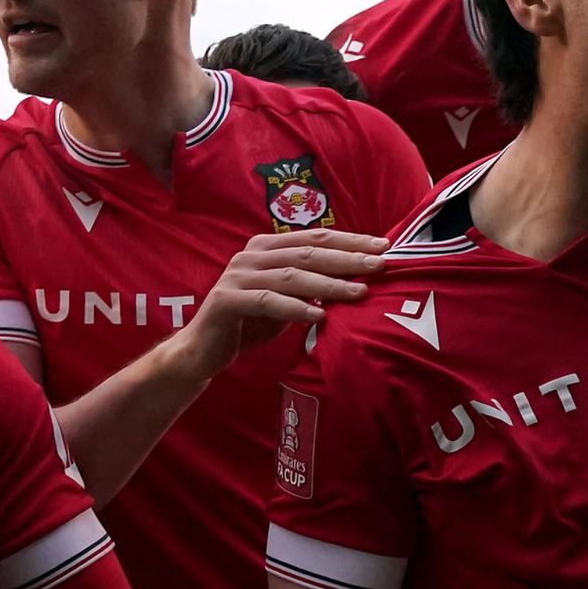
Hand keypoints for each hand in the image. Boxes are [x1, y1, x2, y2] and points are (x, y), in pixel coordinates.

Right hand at [169, 229, 386, 380]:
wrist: (203, 350)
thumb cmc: (249, 322)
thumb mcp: (285, 299)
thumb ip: (311, 286)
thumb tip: (358, 280)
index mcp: (266, 248)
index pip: (315, 238)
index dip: (350, 241)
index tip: (384, 246)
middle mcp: (250, 256)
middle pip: (307, 253)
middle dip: (347, 259)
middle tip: (379, 266)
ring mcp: (237, 277)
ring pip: (290, 276)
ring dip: (328, 284)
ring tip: (358, 293)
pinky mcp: (227, 301)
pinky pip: (268, 302)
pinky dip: (295, 308)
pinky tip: (320, 316)